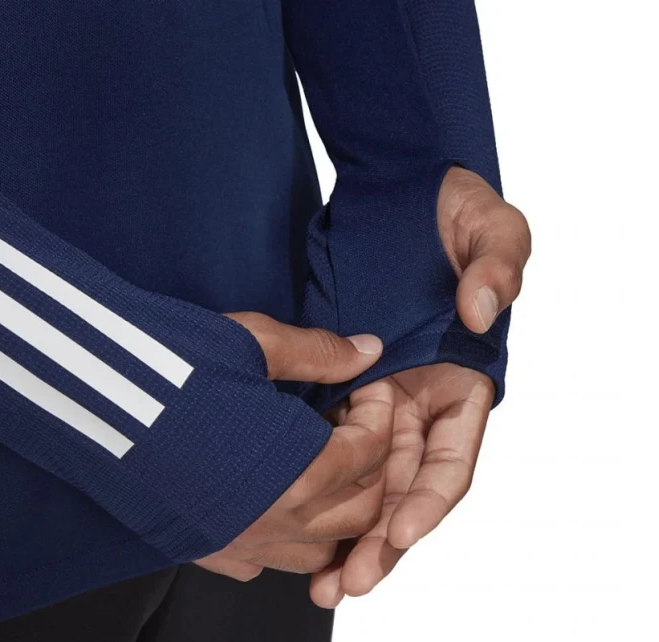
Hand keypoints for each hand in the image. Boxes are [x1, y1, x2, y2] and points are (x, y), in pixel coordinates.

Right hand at [195, 312, 393, 581]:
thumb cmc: (168, 364)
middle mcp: (270, 520)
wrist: (87, 391)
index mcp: (292, 472)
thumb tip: (368, 350)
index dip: (379, 413)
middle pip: (360, 509)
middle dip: (373, 463)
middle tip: (355, 422)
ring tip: (325, 463)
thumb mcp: (252, 342)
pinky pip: (266, 564)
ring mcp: (236, 541)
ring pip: (320, 549)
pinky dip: (288, 538)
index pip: (370, 453)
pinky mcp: (204, 548)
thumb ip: (319, 353)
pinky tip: (277, 499)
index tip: (369, 387)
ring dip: (338, 509)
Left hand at [311, 166, 530, 605]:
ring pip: (364, 477)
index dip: (428, 500)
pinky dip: (317, 479)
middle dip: (380, 538)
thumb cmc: (453, 209)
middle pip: (403, 487)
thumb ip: (498, 264)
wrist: (402, 192)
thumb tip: (482, 308)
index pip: (452, 458)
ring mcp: (379, 391)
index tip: (397, 532)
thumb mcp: (491, 226)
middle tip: (346, 582)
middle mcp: (420, 397)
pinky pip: (329, 438)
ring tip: (320, 577)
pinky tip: (293, 514)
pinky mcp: (341, 378)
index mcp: (462, 379)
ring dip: (346, 527)